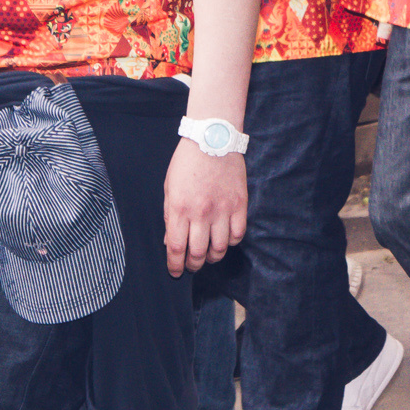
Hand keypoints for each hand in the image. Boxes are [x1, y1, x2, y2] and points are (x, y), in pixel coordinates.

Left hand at [163, 139, 247, 275]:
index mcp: (179, 208)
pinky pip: (237, 234)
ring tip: (208, 256)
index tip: (175, 271)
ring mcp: (222, 209)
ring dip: (212, 257)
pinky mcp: (239, 204)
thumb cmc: (187, 162)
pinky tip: (224, 239)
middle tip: (191, 266)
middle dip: (192, 265)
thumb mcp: (169, 188)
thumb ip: (170, 216)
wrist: (212, 138)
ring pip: (219, 248)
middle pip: (197, 253)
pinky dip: (231, 242)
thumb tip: (171, 241)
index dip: (175, 265)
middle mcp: (201, 212)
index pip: (176, 248)